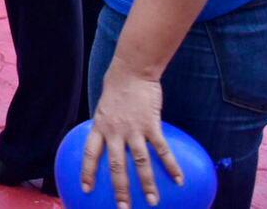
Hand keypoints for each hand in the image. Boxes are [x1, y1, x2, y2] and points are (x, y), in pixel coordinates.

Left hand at [81, 61, 182, 208]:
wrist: (132, 71)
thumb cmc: (118, 88)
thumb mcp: (105, 107)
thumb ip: (107, 125)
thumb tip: (109, 138)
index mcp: (100, 127)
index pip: (89, 154)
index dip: (87, 172)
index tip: (86, 189)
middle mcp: (114, 131)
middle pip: (115, 166)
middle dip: (119, 189)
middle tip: (123, 208)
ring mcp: (133, 129)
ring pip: (139, 163)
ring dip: (147, 184)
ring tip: (152, 201)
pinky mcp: (151, 125)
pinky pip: (162, 150)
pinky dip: (171, 166)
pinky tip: (179, 180)